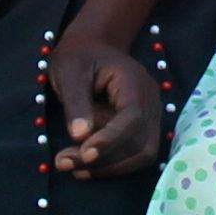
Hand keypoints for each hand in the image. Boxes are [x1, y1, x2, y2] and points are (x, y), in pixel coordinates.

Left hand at [47, 32, 165, 178]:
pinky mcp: (143, 129)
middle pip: (141, 142)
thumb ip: (76, 102)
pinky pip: (136, 154)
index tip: (83, 154)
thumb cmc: (79, 56)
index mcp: (135, 82)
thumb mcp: (69, 71)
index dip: (110, 140)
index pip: (132, 118)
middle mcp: (150, 102)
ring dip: (109, 167)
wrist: (93, 48)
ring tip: (72, 166)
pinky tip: (84, 166)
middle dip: (104, 159)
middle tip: (64, 163)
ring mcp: (150, 116)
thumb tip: (80, 136)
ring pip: (142, 154)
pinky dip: (112, 165)